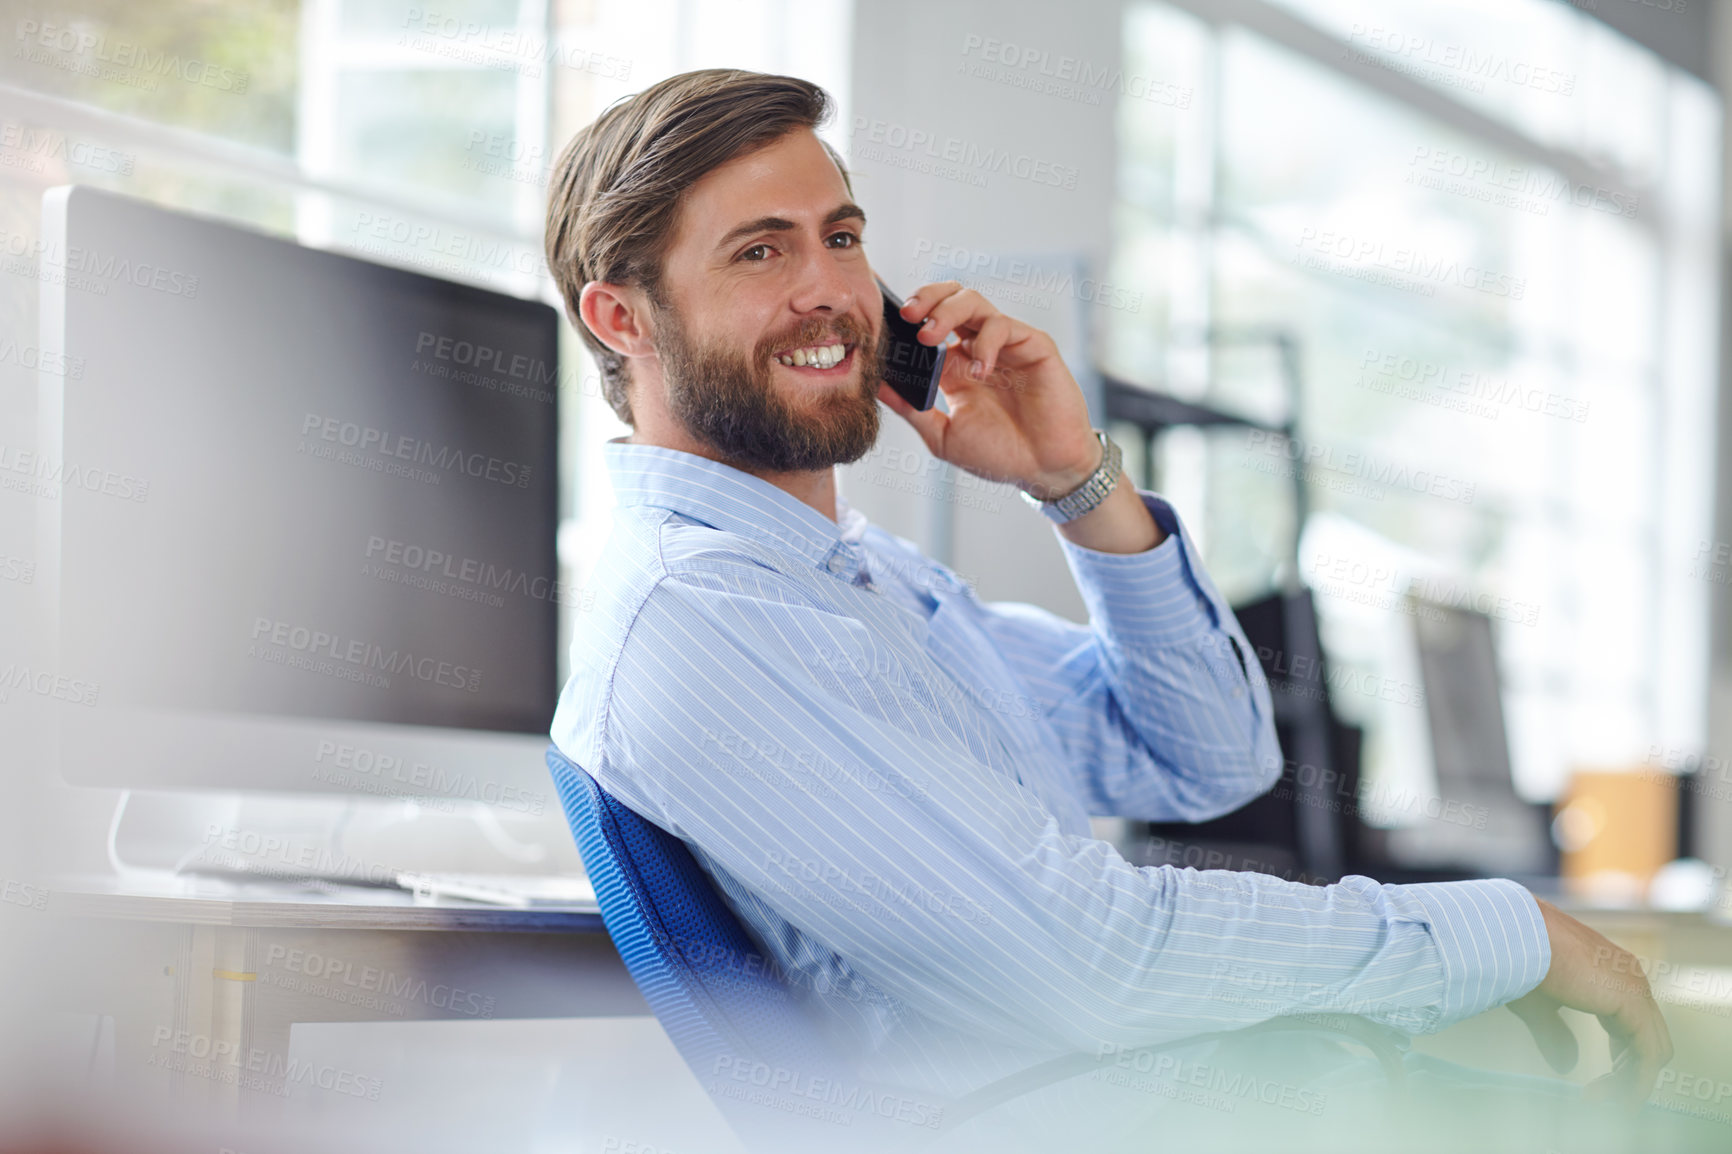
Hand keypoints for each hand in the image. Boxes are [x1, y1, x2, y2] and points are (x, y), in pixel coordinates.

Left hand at [874, 279, 1098, 498]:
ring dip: (947, 312)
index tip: (884, 323)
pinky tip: (980, 369)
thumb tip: (875, 387)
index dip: (907, 318)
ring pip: (974, 301)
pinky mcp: (1034, 346)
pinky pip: (1005, 326)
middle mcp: (978, 348)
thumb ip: (912, 410)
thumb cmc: (999, 455)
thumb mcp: (943, 435)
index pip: (927, 324)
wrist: (1044, 470)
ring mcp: (1006, 345)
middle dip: (926, 299)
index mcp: (955, 366)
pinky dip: (986, 342)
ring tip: (930, 336)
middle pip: (949, 299)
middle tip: (907, 315)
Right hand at [1504, 897, 1671, 1108]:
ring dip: (1632, 1081)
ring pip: (1653, 1049)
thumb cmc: (1518, 959)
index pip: (1632, 1024)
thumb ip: (1555, 1032)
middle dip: (1626, 1072)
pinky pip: (1648, 1055)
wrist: (1514, 936)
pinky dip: (1638, 1081)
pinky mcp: (1632, 1004)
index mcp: (1610, 973)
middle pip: (1647, 1039)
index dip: (1619, 1056)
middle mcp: (1630, 978)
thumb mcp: (1538, 1003)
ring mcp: (1635, 989)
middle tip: (1598, 1095)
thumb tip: (1567, 1065)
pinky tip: (1619, 1099)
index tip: (1598, 1082)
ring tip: (1603, 1101)